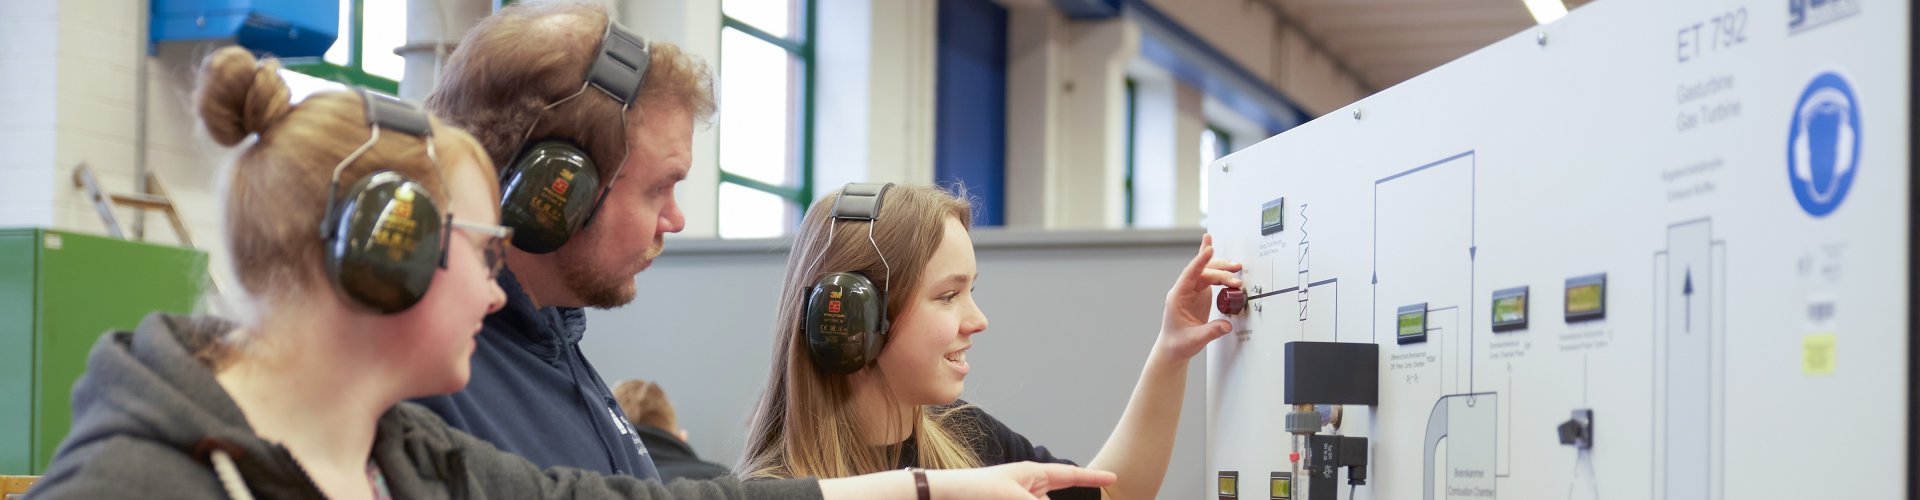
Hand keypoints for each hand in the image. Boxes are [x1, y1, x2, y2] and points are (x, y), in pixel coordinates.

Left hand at [927, 463, 1117, 499]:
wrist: (944, 497)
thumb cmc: (976, 492)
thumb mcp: (1017, 499)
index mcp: (1032, 475)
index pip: (1070, 475)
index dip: (1092, 478)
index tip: (1113, 478)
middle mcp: (1027, 487)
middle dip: (1065, 499)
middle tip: (1066, 495)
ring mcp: (1016, 499)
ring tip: (1010, 498)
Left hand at [1157, 234, 1242, 359]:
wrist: (1173, 348)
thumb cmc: (1177, 342)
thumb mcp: (1195, 339)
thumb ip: (1211, 331)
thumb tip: (1226, 325)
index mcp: (1177, 297)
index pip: (1190, 275)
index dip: (1200, 262)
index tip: (1209, 250)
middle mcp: (1184, 290)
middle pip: (1203, 273)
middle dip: (1220, 272)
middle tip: (1235, 278)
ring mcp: (1192, 290)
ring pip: (1207, 272)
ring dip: (1221, 268)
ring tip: (1236, 267)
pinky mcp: (1199, 293)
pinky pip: (1208, 275)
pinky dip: (1213, 264)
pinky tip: (1213, 250)